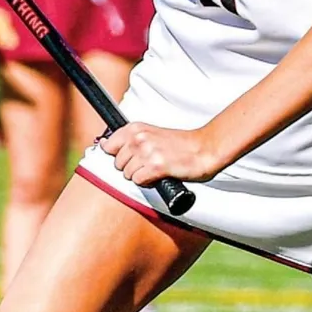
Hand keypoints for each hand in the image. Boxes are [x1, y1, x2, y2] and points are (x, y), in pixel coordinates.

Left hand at [99, 122, 221, 185]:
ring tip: (155, 168)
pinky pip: (138, 181)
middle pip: (117, 163)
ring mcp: (147, 152)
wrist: (205, 148)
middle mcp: (139, 138)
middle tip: (147, 164)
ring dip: (140, 175)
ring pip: (127, 174)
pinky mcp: (156, 167)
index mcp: (136, 128)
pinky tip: (159, 175)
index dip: (116, 155)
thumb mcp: (151, 134)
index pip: (108, 145)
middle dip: (130, 167)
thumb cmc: (181, 144)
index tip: (125, 158)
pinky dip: (147, 182)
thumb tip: (106, 146)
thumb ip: (130, 139)